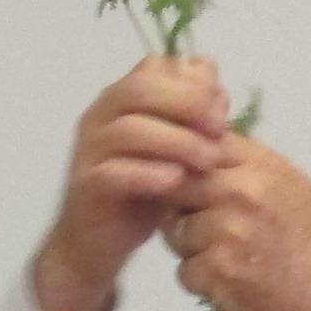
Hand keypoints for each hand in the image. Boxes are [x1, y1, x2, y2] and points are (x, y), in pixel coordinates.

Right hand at [31, 57, 228, 310]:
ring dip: (175, 141)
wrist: (100, 242)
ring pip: (127, 130)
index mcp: (123, 100)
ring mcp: (89, 150)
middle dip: (185, 104)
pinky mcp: (87, 186)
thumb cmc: (144, 190)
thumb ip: (191, 110)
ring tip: (209, 160)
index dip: (191, 82)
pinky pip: (113, 172)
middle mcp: (101, 116)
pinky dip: (148, 174)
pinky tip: (178, 182)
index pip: (153, 67)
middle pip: (138, 90)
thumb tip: (209, 68)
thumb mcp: (175, 147)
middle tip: (221, 128)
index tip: (223, 105)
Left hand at [164, 137, 310, 310]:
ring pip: (175, 231)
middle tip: (209, 228)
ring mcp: (227, 232)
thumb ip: (247, 165)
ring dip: (192, 249)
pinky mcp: (218, 271)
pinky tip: (233, 283)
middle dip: (183, 208)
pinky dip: (203, 282)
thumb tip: (198, 147)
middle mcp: (241, 192)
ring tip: (230, 260)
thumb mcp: (292, 186)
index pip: (199, 147)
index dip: (190, 168)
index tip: (201, 188)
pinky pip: (185, 271)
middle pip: (176, 186)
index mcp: (261, 167)